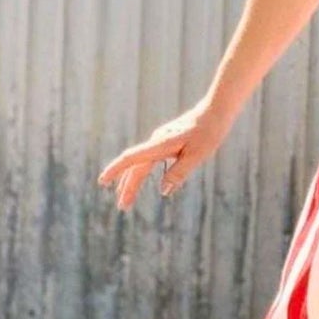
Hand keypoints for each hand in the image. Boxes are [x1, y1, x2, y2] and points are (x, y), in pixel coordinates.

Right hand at [97, 99, 228, 211]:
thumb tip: (164, 190)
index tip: (102, 181)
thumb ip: (179, 172)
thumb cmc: (208, 133)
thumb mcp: (197, 156)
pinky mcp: (167, 141)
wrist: (216, 112)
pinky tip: (142, 178)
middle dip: (127, 186)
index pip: (131, 159)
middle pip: (136, 166)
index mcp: (160, 145)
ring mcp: (161, 141)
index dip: (115, 170)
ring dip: (133, 180)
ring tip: (124, 197)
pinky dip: (143, 171)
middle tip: (122, 207)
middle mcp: (156, 142)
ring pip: (142, 163)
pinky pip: (150, 159)